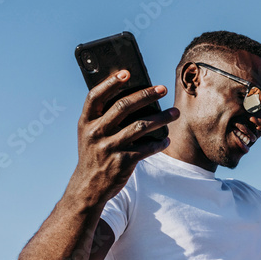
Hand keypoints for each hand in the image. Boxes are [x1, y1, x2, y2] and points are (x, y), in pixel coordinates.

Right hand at [68, 70, 178, 206]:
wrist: (88, 186)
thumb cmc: (94, 153)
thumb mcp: (91, 134)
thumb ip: (105, 117)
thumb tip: (135, 96)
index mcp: (86, 122)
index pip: (96, 96)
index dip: (110, 83)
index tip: (127, 72)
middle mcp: (95, 133)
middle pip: (123, 107)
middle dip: (146, 95)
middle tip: (163, 88)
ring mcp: (108, 148)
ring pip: (140, 126)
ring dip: (161, 118)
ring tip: (175, 113)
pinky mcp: (122, 162)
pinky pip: (146, 148)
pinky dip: (159, 143)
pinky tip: (166, 140)